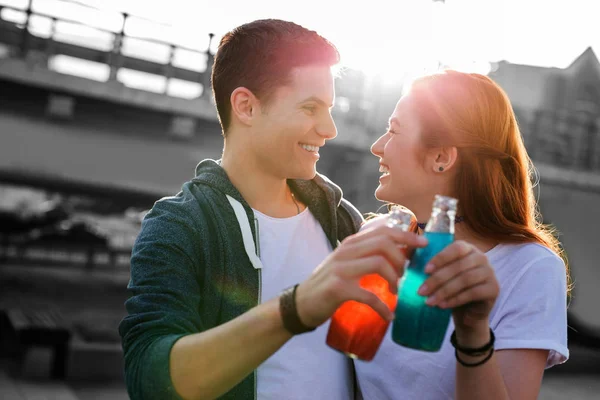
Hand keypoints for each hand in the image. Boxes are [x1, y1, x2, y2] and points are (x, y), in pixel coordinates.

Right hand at [294, 225, 427, 327]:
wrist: (301, 303)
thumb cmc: (329, 283)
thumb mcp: (347, 263)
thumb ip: (367, 255)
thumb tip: (401, 254)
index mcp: (350, 244)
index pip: (382, 231)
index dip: (406, 236)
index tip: (423, 244)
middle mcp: (345, 252)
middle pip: (384, 243)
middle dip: (402, 258)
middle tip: (405, 275)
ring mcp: (341, 269)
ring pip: (379, 263)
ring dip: (395, 279)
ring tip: (396, 292)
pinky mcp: (338, 289)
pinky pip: (369, 295)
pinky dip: (383, 307)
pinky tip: (388, 316)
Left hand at [417, 240, 499, 331]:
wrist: (466, 310)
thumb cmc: (449, 286)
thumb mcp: (438, 272)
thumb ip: (425, 259)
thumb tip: (407, 249)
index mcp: (467, 248)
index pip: (456, 248)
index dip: (440, 258)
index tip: (424, 270)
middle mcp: (481, 257)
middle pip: (459, 266)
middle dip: (437, 279)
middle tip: (421, 291)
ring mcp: (490, 272)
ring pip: (465, 280)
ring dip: (444, 291)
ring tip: (429, 301)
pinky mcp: (494, 288)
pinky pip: (473, 293)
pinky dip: (455, 300)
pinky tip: (442, 305)